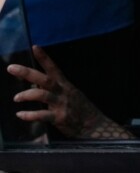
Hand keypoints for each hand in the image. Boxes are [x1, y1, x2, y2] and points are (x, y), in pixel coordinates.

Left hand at [6, 46, 132, 138]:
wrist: (95, 126)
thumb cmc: (81, 110)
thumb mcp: (70, 95)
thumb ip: (53, 89)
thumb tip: (35, 83)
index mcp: (65, 86)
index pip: (54, 69)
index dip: (44, 58)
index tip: (35, 47)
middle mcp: (63, 92)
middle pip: (44, 79)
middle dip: (27, 73)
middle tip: (11, 68)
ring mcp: (62, 104)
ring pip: (42, 95)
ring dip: (27, 95)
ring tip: (16, 98)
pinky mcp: (60, 117)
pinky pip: (43, 115)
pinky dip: (30, 115)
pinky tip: (20, 115)